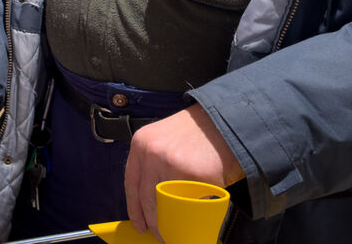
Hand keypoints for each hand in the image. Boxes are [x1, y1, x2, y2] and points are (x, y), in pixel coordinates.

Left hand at [124, 104, 242, 238]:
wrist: (220, 120)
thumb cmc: (193, 131)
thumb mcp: (162, 139)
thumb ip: (152, 165)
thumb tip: (149, 201)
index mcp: (141, 144)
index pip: (131, 184)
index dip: (134, 208)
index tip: (139, 224)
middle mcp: (153, 153)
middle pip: (147, 199)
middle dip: (153, 222)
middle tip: (160, 235)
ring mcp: (174, 164)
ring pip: (168, 205)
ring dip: (172, 223)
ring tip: (177, 232)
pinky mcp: (196, 174)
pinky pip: (194, 201)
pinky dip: (196, 211)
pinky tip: (196, 216)